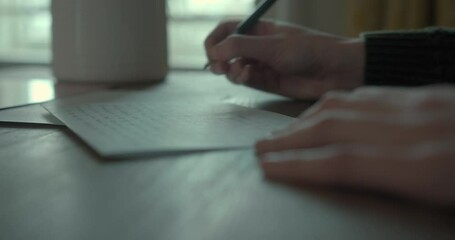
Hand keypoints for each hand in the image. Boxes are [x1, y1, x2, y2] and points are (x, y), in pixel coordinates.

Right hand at [204, 20, 364, 98]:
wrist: (335, 71)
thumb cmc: (308, 50)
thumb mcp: (272, 45)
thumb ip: (240, 47)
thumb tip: (214, 52)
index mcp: (259, 29)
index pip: (227, 30)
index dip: (215, 39)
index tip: (211, 52)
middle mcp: (258, 46)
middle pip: (227, 51)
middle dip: (219, 59)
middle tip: (219, 68)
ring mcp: (262, 64)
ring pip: (234, 68)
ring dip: (231, 71)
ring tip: (240, 73)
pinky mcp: (268, 82)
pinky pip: (246, 80)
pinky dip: (242, 79)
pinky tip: (249, 77)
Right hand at [256, 85, 454, 204]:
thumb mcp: (446, 199)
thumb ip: (396, 191)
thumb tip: (345, 181)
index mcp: (427, 166)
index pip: (343, 162)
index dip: (299, 165)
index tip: (270, 168)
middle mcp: (418, 128)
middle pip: (335, 127)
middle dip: (291, 138)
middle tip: (263, 147)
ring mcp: (422, 104)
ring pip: (348, 104)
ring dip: (307, 118)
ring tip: (284, 132)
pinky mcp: (427, 93)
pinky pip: (370, 93)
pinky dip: (336, 103)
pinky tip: (324, 110)